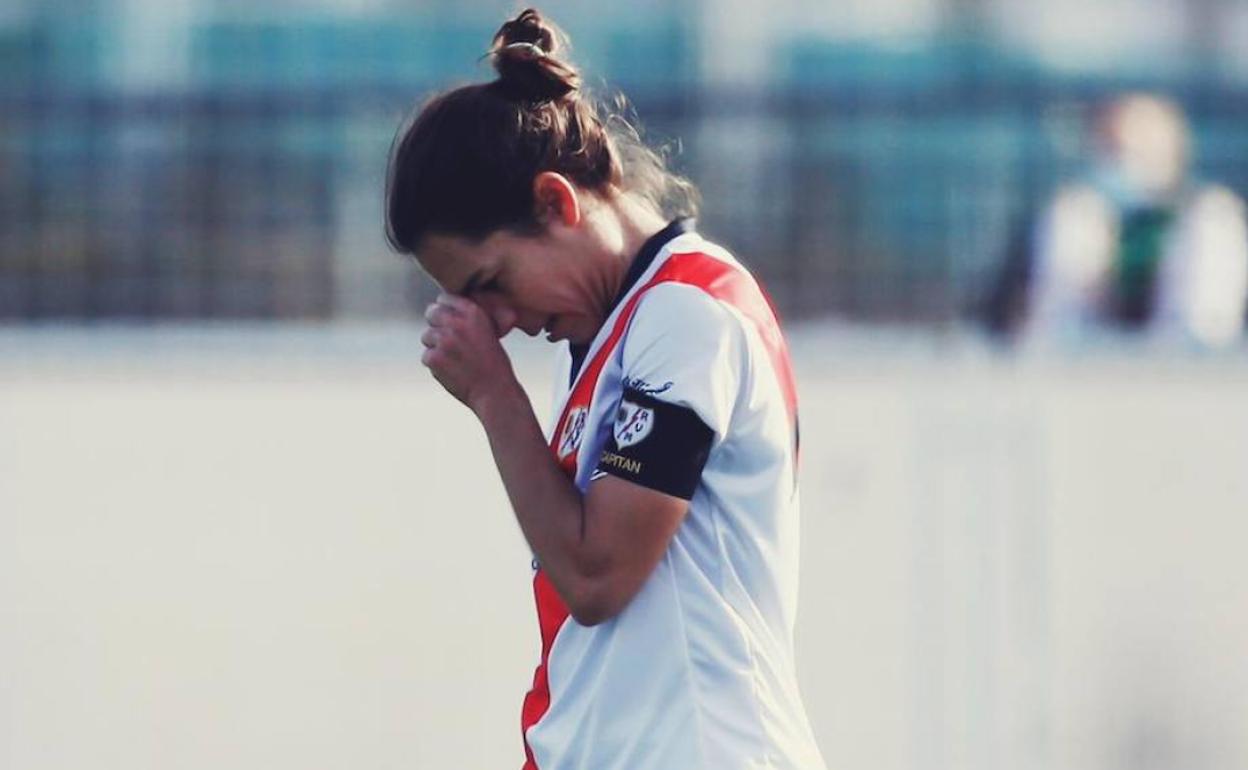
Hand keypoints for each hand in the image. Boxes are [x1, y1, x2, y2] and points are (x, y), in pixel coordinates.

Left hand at [421, 294, 520, 413]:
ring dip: (436, 347)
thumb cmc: (494, 363)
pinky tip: (452, 371)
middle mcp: (457, 323)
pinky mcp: (434, 358)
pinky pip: (426, 356)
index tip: (450, 321)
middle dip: (436, 324)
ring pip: (427, 336)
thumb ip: (467, 319)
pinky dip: (436, 365)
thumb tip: (443, 308)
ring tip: (455, 360)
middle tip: (447, 340)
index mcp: (473, 312)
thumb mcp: (490, 331)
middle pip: (431, 313)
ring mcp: (443, 340)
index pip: (444, 299)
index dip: (445, 310)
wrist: (495, 392)